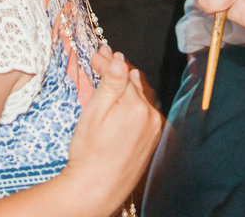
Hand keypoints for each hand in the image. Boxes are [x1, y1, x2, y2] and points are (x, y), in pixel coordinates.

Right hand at [64, 46, 162, 213]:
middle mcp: (151, 114)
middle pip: (134, 81)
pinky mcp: (153, 139)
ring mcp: (155, 128)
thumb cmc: (89, 153)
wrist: (97, 189)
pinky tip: (125, 100)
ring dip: (129, 83)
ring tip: (114, 73)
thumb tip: (118, 58)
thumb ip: (110, 83)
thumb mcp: (94, 113)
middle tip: (103, 58)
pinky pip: (146, 110)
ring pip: (142, 95)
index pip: (122, 72)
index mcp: (136, 105)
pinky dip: (136, 100)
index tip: (96, 54)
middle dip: (119, 68)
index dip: (107, 61)